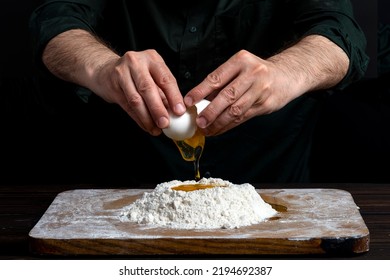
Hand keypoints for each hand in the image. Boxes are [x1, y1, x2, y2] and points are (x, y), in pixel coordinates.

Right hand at [43, 30, 185, 135]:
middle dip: (158, 109)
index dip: (174, 96)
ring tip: (155, 129)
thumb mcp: (152, 76)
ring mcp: (122, 73)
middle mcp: (136, 62)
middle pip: (148, 88)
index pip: (165, 79)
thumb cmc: (135, 74)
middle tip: (165, 123)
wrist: (105, 70)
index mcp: (152, 58)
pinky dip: (138, 118)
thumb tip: (176, 113)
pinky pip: (127, 106)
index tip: (179, 111)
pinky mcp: (112, 85)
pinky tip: (146, 126)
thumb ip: (163, 92)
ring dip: (147, 117)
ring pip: (136, 99)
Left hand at [184, 49, 296, 135]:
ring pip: (235, 110)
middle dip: (210, 111)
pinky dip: (229, 125)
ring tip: (207, 129)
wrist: (287, 75)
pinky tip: (219, 129)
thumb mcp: (240, 68)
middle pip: (227, 96)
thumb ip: (222, 82)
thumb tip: (198, 100)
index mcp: (241, 60)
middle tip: (199, 122)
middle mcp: (252, 73)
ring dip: (219, 122)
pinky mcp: (266, 104)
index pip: (216, 78)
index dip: (200, 91)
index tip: (188, 101)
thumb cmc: (257, 72)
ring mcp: (261, 89)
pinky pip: (243, 117)